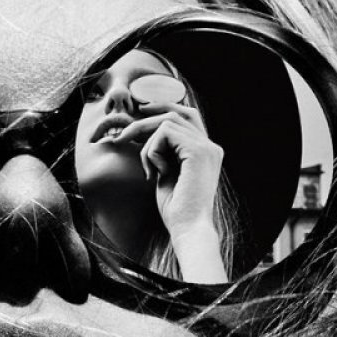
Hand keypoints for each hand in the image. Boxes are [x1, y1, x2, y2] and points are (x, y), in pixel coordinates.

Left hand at [119, 102, 226, 282]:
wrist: (187, 228)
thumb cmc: (176, 209)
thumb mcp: (167, 174)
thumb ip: (163, 153)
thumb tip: (146, 135)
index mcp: (207, 151)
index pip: (188, 116)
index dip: (165, 108)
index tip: (141, 111)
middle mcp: (211, 146)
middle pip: (177, 114)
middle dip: (148, 119)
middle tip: (125, 134)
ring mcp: (207, 147)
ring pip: (167, 122)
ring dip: (148, 144)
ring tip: (148, 170)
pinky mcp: (198, 151)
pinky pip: (165, 133)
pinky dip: (152, 151)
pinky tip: (154, 173)